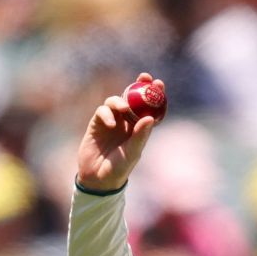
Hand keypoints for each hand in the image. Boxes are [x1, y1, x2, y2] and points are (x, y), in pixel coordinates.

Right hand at [76, 73, 163, 192]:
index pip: (148, 107)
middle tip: (144, 77)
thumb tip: (151, 117)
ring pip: (115, 102)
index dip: (154, 94)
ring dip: (120, 101)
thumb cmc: (120, 168)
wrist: (98, 178)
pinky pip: (102, 111)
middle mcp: (126, 123)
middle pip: (132, 98)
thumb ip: (141, 135)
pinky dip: (106, 114)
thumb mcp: (133, 152)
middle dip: (138, 86)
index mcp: (138, 129)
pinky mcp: (96, 123)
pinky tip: (111, 124)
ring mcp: (111, 121)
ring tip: (124, 109)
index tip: (159, 83)